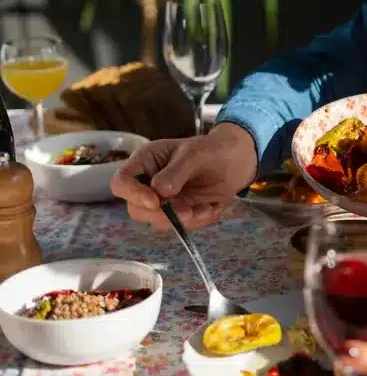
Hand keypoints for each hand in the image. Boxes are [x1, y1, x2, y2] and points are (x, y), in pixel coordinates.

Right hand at [110, 122, 257, 228]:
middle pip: (137, 208)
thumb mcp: (194, 154)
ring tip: (209, 208)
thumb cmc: (211, 150)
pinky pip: (180, 225)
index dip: (133, 195)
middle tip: (189, 211)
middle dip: (163, 214)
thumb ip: (176, 172)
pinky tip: (213, 208)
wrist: (235, 161)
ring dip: (184, 220)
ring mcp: (163, 201)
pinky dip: (197, 221)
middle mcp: (148, 184)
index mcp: (145, 162)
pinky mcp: (178, 213)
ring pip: (158, 221)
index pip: (121, 182)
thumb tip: (159, 191)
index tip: (156, 201)